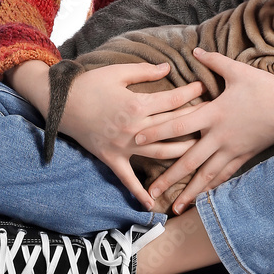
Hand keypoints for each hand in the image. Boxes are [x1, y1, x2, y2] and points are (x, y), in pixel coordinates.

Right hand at [57, 61, 204, 211]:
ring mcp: (123, 146)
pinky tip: (152, 204)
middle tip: (213, 118)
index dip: (190, 93)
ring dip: (182, 153)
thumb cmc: (90, 84)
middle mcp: (134, 129)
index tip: (204, 88)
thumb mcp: (117, 72)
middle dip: (194, 121)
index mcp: (136, 105)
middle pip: (172, 127)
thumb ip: (145, 71)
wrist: (60, 103)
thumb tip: (169, 68)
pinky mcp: (111, 158)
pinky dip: (139, 193)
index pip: (172, 101)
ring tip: (201, 151)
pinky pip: (127, 179)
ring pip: (160, 153)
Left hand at [135, 48, 273, 213]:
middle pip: (189, 159)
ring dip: (189, 191)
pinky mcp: (244, 157)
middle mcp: (220, 136)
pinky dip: (211, 189)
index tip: (137, 138)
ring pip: (206, 175)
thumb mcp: (238, 70)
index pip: (179, 124)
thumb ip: (213, 61)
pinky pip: (224, 176)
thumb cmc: (265, 87)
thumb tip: (195, 50)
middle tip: (151, 190)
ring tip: (174, 207)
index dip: (157, 130)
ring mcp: (232, 150)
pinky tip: (201, 199)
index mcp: (215, 113)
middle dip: (168, 176)